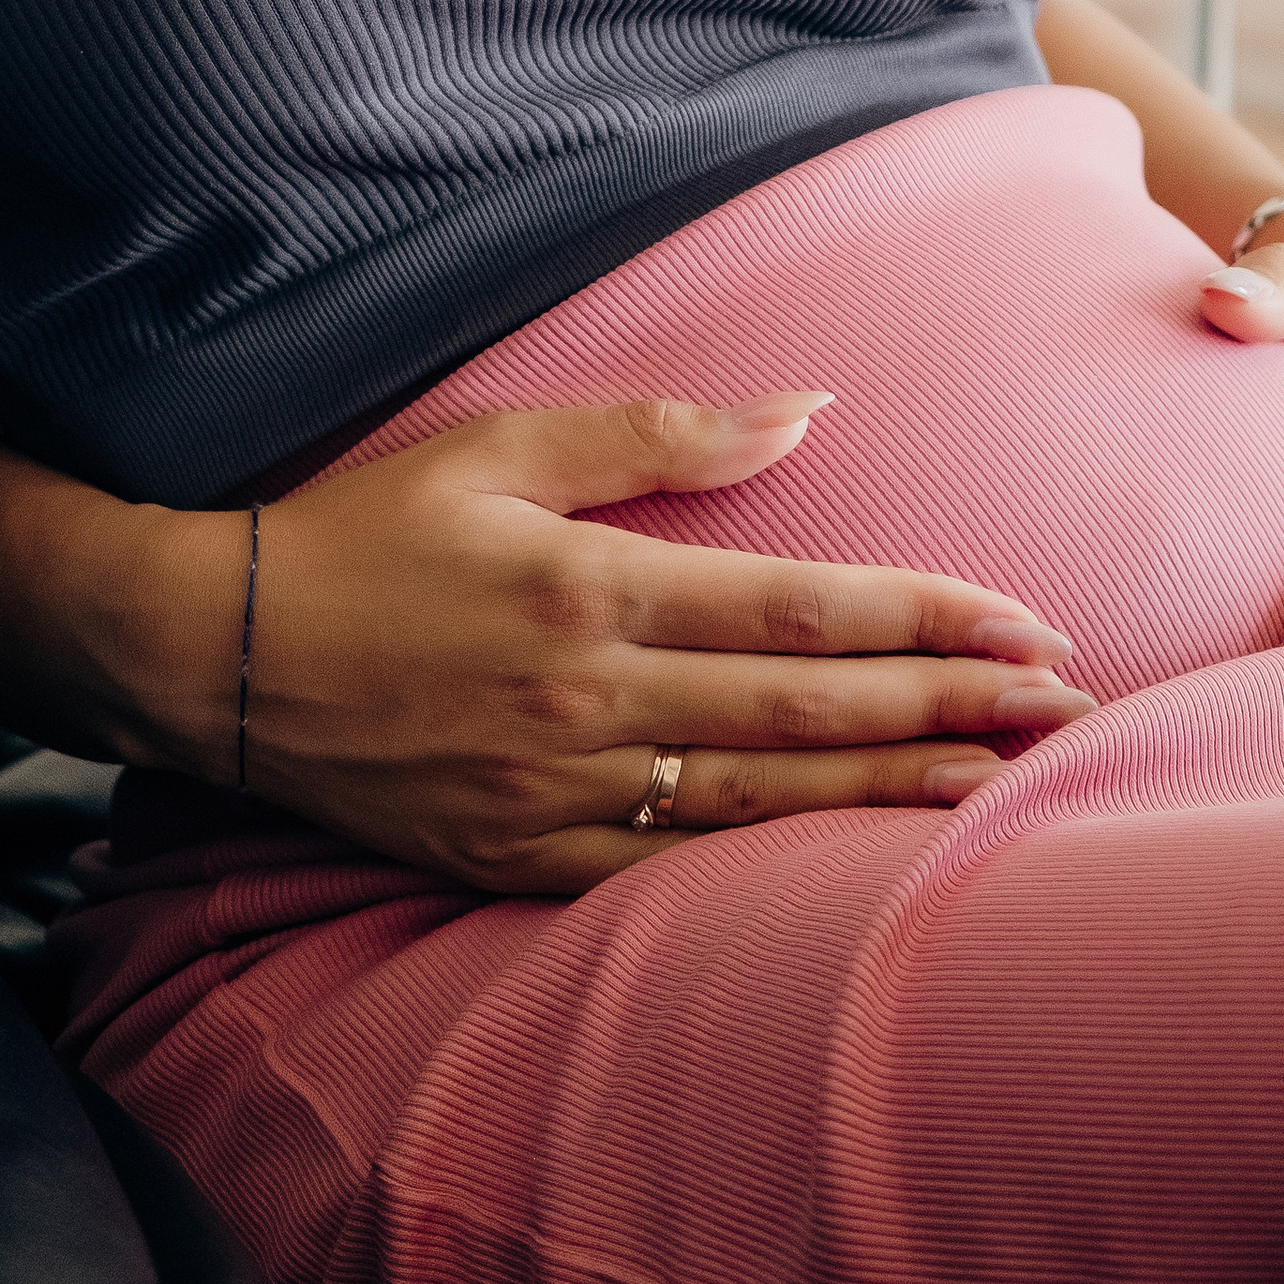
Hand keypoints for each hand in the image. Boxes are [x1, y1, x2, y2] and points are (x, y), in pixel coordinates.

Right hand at [222, 391, 1094, 893]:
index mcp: (589, 590)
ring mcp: (556, 795)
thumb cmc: (361, 529)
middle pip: (807, 708)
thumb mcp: (496, 445)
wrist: (217, 656)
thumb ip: (656, 435)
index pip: (799, 605)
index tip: (1025, 620)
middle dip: (949, 706)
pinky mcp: (520, 859)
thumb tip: (807, 411)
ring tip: (1000, 783)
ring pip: (763, 801)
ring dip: (892, 790)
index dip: (924, 614)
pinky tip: (852, 858)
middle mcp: (587, 702)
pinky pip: (674, 872)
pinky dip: (777, 865)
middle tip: (1065, 708)